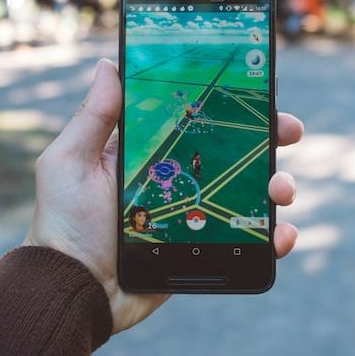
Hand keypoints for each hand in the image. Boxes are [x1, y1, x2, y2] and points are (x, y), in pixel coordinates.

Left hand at [27, 59, 303, 333]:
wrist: (74, 291)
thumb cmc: (64, 224)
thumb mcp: (70, 162)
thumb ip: (93, 117)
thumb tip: (108, 64)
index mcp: (148, 153)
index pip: (197, 119)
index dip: (229, 103)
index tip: (259, 89)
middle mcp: (177, 179)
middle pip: (234, 152)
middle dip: (268, 137)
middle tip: (290, 130)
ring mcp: (194, 215)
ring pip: (250, 193)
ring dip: (278, 185)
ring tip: (282, 190)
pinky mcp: (204, 250)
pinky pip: (249, 241)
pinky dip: (275, 237)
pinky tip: (282, 235)